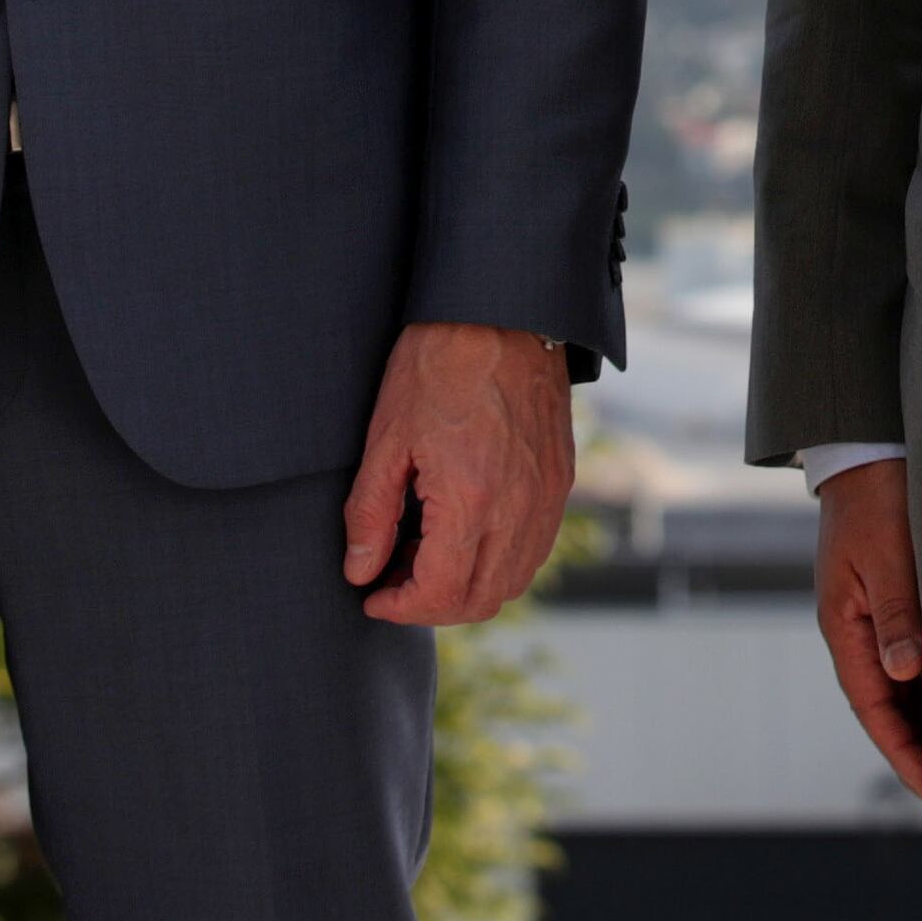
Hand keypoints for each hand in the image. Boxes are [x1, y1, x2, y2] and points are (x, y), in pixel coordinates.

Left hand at [343, 321, 575, 623]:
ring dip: (468, 587)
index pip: (440, 594)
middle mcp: (519, 507)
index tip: (372, 595)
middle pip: (480, 600)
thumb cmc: (436, 367)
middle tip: (394, 579)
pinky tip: (466, 531)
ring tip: (427, 554)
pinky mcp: (560, 479)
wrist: (500, 312)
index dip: (400, 608)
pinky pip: (534, 546)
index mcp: (471, 499)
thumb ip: (371, 514)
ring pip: (513, 580)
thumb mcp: (387, 439)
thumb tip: (360, 571)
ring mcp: (547, 495)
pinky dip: (500, 560)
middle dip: (432, 606)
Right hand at [811, 460, 921, 806]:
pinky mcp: (892, 603)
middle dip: (918, 752)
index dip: (904, 756)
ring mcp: (872, 620)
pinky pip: (911, 658)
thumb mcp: (887, 558)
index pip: (874, 711)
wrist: (867, 453)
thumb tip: (905, 673)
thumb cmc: (877, 501)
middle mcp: (856, 633)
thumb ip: (897, 615)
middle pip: (886, 709)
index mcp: (845, 630)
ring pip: (900, 687)